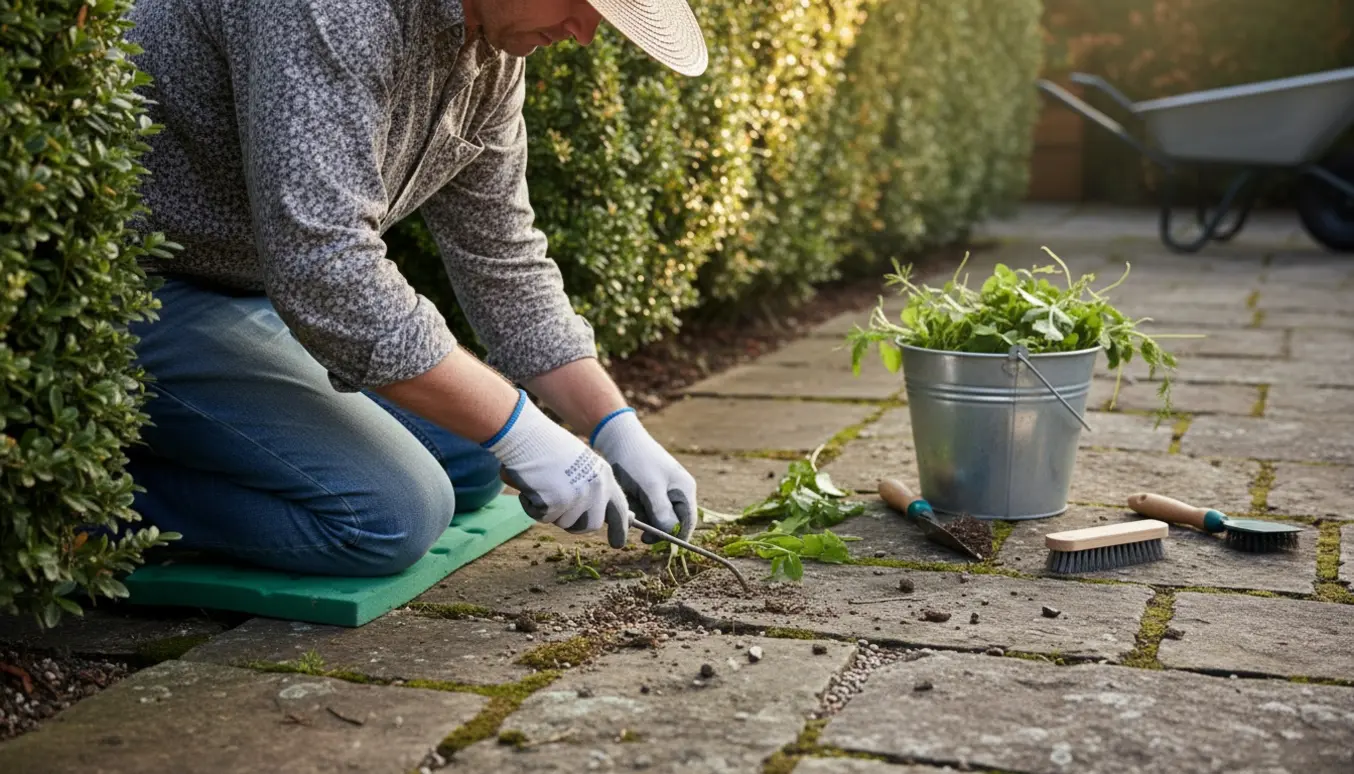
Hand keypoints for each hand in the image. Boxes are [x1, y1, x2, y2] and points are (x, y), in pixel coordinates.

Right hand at [485, 390, 630, 547]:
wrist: (527, 434)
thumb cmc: (547, 446)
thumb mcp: (580, 464)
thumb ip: (591, 487)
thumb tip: (596, 516)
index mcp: (604, 476)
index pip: (619, 509)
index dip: (619, 528)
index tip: (618, 543)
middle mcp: (596, 488)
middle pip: (591, 525)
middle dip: (574, 524)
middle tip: (557, 509)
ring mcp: (578, 497)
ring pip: (564, 523)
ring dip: (549, 510)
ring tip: (541, 484)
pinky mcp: (557, 503)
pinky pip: (542, 517)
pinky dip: (531, 506)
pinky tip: (530, 484)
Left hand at [590, 408, 696, 543]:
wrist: (619, 437)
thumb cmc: (637, 460)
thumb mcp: (650, 487)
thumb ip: (662, 511)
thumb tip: (669, 533)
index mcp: (684, 489)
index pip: (687, 523)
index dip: (672, 537)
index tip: (650, 541)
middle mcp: (678, 490)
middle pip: (670, 521)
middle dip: (652, 523)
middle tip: (634, 521)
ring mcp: (665, 488)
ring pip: (656, 515)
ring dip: (642, 515)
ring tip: (629, 503)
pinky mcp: (651, 488)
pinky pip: (646, 506)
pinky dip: (636, 506)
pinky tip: (627, 497)